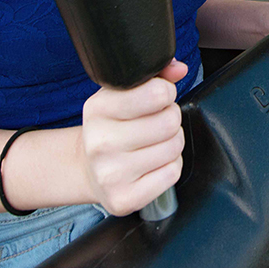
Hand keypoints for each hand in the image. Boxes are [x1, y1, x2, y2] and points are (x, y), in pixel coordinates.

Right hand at [77, 59, 187, 215]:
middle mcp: (100, 142)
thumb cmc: (112, 127)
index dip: (166, 93)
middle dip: (171, 119)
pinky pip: (171, 174)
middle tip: (158, 123)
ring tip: (155, 143)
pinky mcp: (124, 198)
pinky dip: (170, 166)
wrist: (89, 170)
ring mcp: (111, 173)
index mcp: (97, 109)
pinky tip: (153, 164)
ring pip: (173, 148)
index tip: (158, 98)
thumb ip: (154, 76)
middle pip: (169, 122)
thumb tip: (179, 68)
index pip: (156, 93)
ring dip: (172, 143)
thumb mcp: (122, 96)